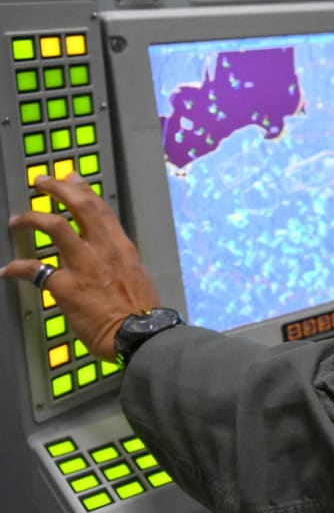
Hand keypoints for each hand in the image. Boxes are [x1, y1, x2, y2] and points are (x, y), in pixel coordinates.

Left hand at [1, 173, 161, 361]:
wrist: (140, 333)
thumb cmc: (141, 311)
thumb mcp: (136, 275)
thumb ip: (118, 261)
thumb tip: (108, 258)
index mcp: (122, 247)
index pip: (101, 208)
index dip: (83, 190)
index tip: (72, 178)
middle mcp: (103, 249)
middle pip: (80, 206)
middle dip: (58, 189)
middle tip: (43, 182)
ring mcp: (84, 265)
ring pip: (55, 227)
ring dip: (32, 218)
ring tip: (18, 218)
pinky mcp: (66, 286)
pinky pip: (35, 270)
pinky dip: (18, 268)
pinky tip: (9, 269)